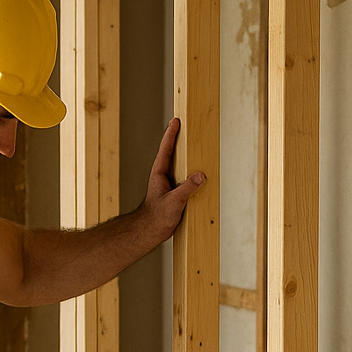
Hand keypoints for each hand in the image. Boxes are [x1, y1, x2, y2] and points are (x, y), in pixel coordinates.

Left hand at [141, 118, 204, 242]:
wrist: (151, 231)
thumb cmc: (157, 217)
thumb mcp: (173, 201)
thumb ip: (187, 188)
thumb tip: (201, 176)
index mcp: (159, 173)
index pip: (166, 149)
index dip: (171, 134)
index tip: (175, 121)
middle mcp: (164, 175)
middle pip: (172, 152)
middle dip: (178, 138)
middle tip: (184, 124)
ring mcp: (169, 183)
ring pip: (179, 164)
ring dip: (186, 154)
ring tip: (194, 141)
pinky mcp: (175, 191)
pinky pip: (185, 177)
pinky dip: (192, 171)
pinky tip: (200, 170)